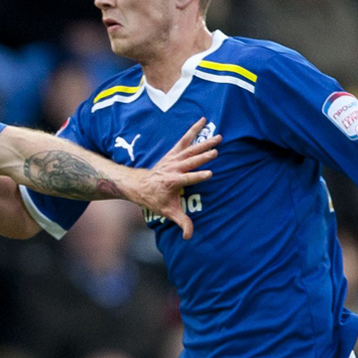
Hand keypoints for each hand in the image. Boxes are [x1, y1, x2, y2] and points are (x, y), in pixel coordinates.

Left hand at [125, 118, 218, 238]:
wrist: (138, 185)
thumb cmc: (155, 199)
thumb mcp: (167, 212)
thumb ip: (181, 222)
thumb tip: (189, 237)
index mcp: (172, 182)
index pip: (187, 179)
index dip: (197, 176)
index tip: (210, 173)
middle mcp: (172, 168)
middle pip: (190, 161)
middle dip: (202, 156)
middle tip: (216, 151)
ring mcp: (173, 159)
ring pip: (190, 149)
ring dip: (204, 142)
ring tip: (219, 136)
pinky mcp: (173, 152)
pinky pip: (185, 139)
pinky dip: (193, 129)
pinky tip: (203, 119)